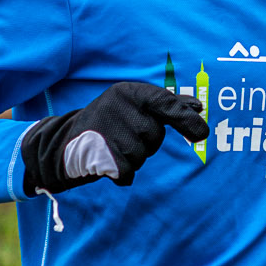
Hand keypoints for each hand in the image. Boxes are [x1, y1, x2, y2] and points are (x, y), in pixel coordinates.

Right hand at [19, 81, 208, 194]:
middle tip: (122, 136)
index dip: (186, 119)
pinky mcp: (101, 154)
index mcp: (128, 91)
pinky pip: (128, 172)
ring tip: (110, 148)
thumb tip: (198, 107)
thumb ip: (165, 107)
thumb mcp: (133, 107)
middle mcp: (117, 106)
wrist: (62, 144)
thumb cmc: (107, 124)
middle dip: (145, 142)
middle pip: (154, 135)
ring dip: (132, 158)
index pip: (165, 103)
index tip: (203, 134)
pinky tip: (106, 163)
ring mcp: (108, 130)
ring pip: (141, 155)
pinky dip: (121, 174)